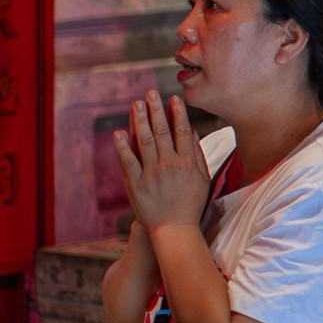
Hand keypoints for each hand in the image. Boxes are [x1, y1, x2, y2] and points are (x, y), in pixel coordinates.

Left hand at [114, 91, 211, 233]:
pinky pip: (128, 162)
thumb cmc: (191, 204)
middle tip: (151, 93)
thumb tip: (190, 131)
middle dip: (156, 110)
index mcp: (187, 163)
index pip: (182, 132)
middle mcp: (169, 166)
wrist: (174, 229)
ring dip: (140, 121)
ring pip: (145, 142)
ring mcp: (151, 175)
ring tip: (136, 104)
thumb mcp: (203, 178)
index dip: (178, 114)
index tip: (173, 98)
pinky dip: (123, 147)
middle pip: (162, 132)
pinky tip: (119, 132)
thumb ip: (197, 154)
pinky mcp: (136, 185)